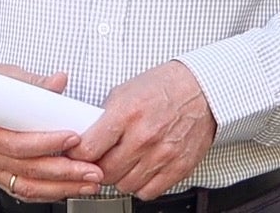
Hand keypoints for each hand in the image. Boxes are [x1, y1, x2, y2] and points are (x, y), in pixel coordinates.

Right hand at [0, 64, 104, 202]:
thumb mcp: (4, 76)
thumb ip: (33, 83)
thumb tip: (58, 81)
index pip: (16, 142)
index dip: (47, 144)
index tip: (73, 139)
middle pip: (27, 168)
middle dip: (64, 171)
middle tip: (91, 169)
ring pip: (27, 185)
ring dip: (61, 186)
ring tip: (87, 182)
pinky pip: (23, 191)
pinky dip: (48, 192)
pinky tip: (68, 188)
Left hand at [69, 61, 216, 198]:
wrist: (201, 90)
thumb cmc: (163, 88)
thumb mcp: (124, 92)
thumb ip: (104, 118)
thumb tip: (84, 138)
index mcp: (126, 113)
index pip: (88, 149)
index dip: (77, 153)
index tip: (77, 152)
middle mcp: (144, 136)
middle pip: (105, 171)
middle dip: (98, 167)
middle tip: (100, 159)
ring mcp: (163, 154)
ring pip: (125, 185)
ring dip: (120, 177)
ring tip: (123, 163)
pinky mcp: (179, 167)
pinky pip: (149, 192)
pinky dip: (141, 185)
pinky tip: (140, 170)